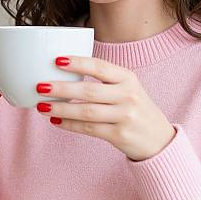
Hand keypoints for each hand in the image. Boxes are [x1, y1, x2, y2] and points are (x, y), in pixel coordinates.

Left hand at [35, 56, 175, 161]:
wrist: (159, 139)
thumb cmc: (136, 108)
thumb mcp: (128, 87)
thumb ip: (105, 80)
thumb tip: (64, 72)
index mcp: (128, 78)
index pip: (100, 66)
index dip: (78, 63)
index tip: (57, 60)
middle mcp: (128, 95)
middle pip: (89, 91)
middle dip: (62, 89)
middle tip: (40, 86)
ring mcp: (125, 116)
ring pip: (86, 111)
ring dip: (61, 109)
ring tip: (42, 106)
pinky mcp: (119, 135)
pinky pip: (89, 128)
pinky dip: (70, 125)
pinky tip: (56, 121)